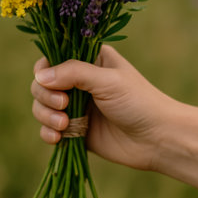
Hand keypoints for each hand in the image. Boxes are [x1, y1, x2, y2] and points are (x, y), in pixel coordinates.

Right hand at [31, 45, 172, 170]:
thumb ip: (73, 73)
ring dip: (45, 116)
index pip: (52, 59)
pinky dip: (47, 133)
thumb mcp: (107, 80)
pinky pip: (49, 129)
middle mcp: (79, 82)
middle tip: (63, 105)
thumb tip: (39, 77)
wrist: (157, 139)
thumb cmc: (138, 101)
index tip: (52, 83)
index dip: (45, 71)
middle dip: (45, 96)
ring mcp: (75, 107)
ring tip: (63, 125)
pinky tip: (57, 138)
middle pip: (42, 84)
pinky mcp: (75, 130)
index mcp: (88, 61)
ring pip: (42, 107)